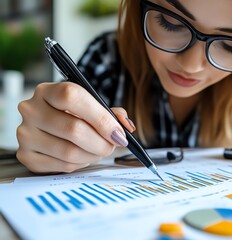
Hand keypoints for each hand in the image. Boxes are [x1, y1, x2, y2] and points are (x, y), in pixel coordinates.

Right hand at [16, 82, 135, 172]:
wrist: (49, 128)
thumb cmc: (74, 115)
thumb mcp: (91, 106)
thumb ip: (112, 113)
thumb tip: (126, 127)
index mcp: (48, 91)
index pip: (72, 97)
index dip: (100, 117)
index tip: (118, 133)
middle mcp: (31, 110)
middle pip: (74, 129)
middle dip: (102, 142)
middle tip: (112, 145)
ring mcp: (25, 134)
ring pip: (69, 152)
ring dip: (93, 155)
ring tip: (99, 150)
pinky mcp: (26, 156)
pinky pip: (62, 165)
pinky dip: (80, 164)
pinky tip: (83, 156)